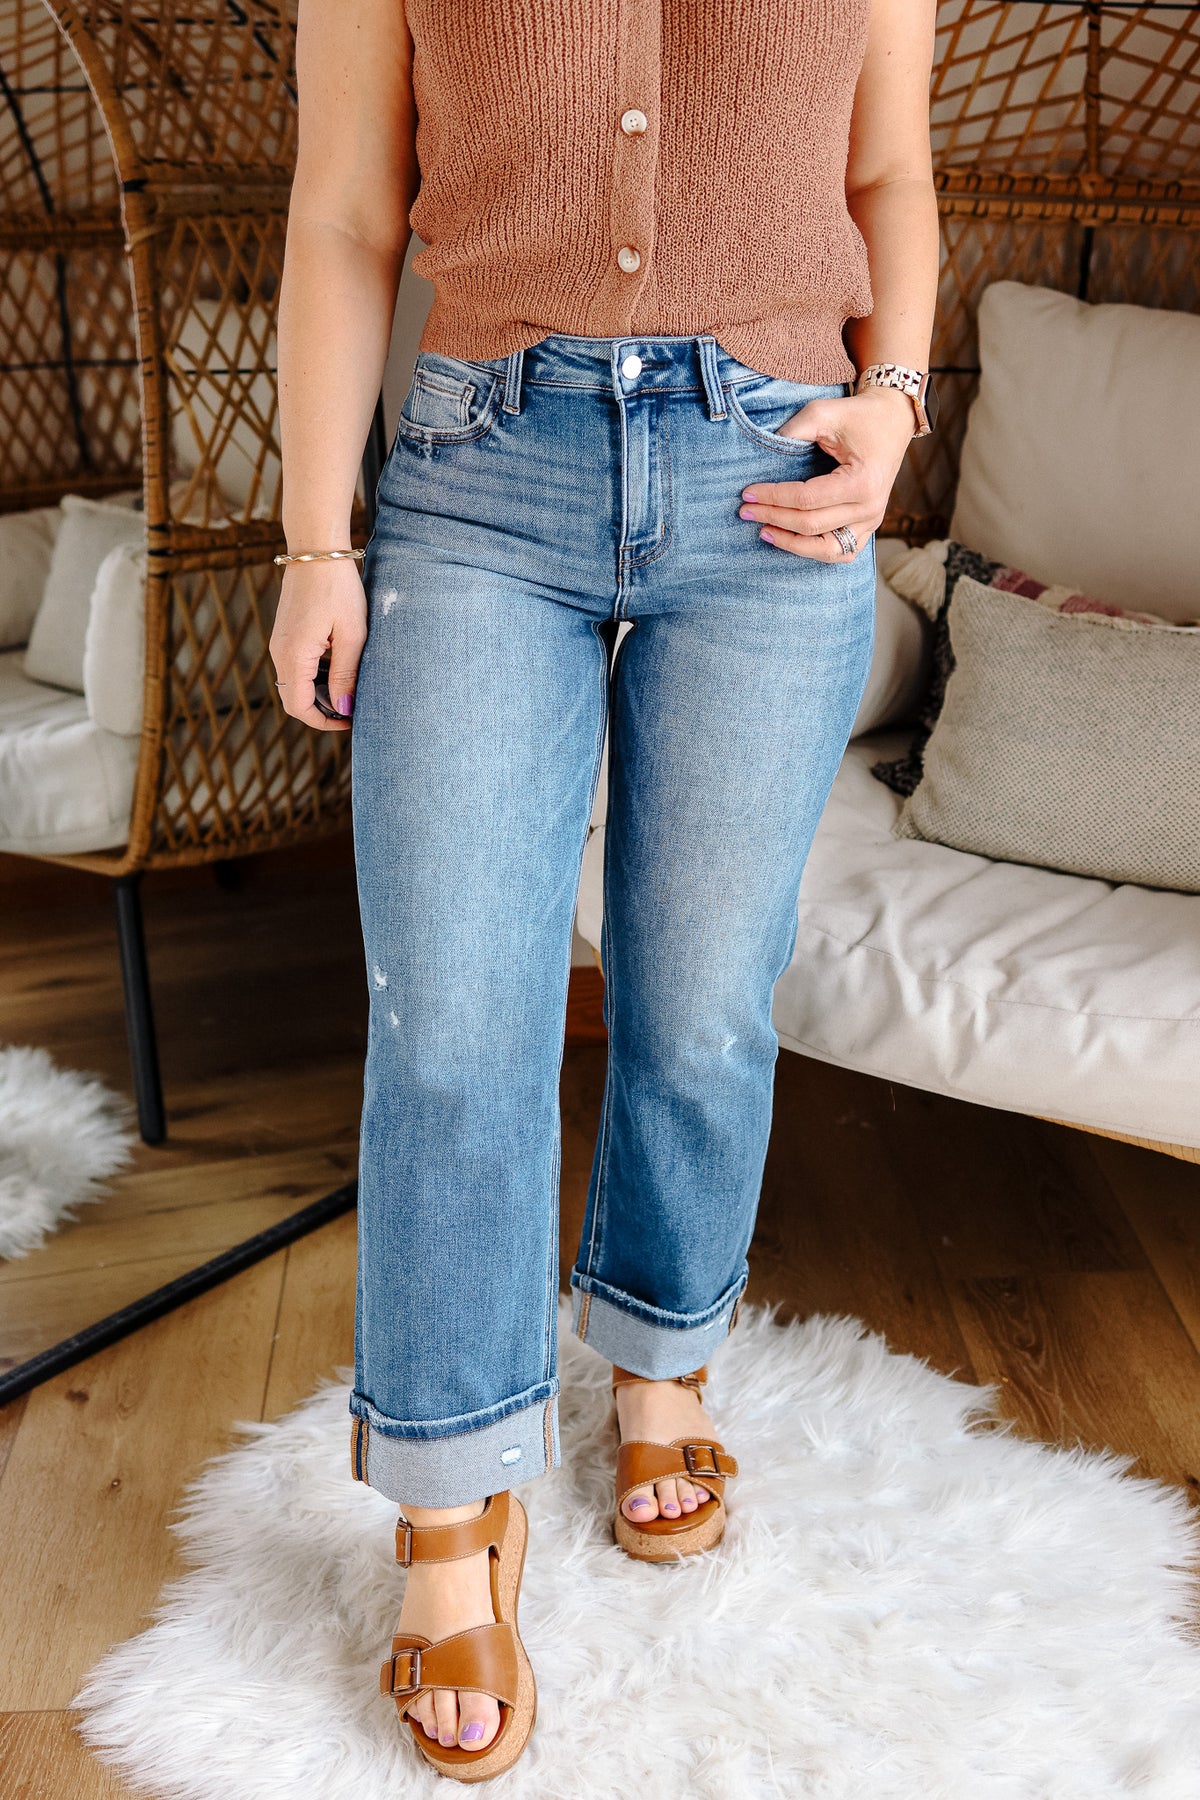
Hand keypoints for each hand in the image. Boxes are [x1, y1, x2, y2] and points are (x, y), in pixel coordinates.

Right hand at [268, 558, 366, 730]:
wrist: (316, 549)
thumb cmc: (338, 587)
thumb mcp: (352, 634)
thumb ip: (346, 674)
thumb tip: (343, 709)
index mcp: (294, 656)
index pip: (299, 707)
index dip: (324, 722)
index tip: (350, 720)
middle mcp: (279, 652)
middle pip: (294, 699)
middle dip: (322, 711)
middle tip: (353, 707)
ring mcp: (280, 642)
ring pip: (295, 684)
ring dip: (320, 693)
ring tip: (351, 688)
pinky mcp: (285, 633)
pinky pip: (296, 666)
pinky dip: (315, 676)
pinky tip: (340, 667)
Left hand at [736, 384, 915, 561]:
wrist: (892, 419)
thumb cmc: (857, 415)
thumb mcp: (823, 413)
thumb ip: (792, 432)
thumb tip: (762, 455)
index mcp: (862, 481)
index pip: (806, 499)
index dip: (773, 497)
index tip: (747, 493)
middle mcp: (870, 507)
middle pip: (811, 525)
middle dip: (773, 517)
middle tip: (745, 511)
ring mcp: (872, 521)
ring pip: (826, 549)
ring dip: (791, 543)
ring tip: (764, 531)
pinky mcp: (869, 526)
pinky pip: (841, 552)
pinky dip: (814, 551)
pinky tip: (790, 540)